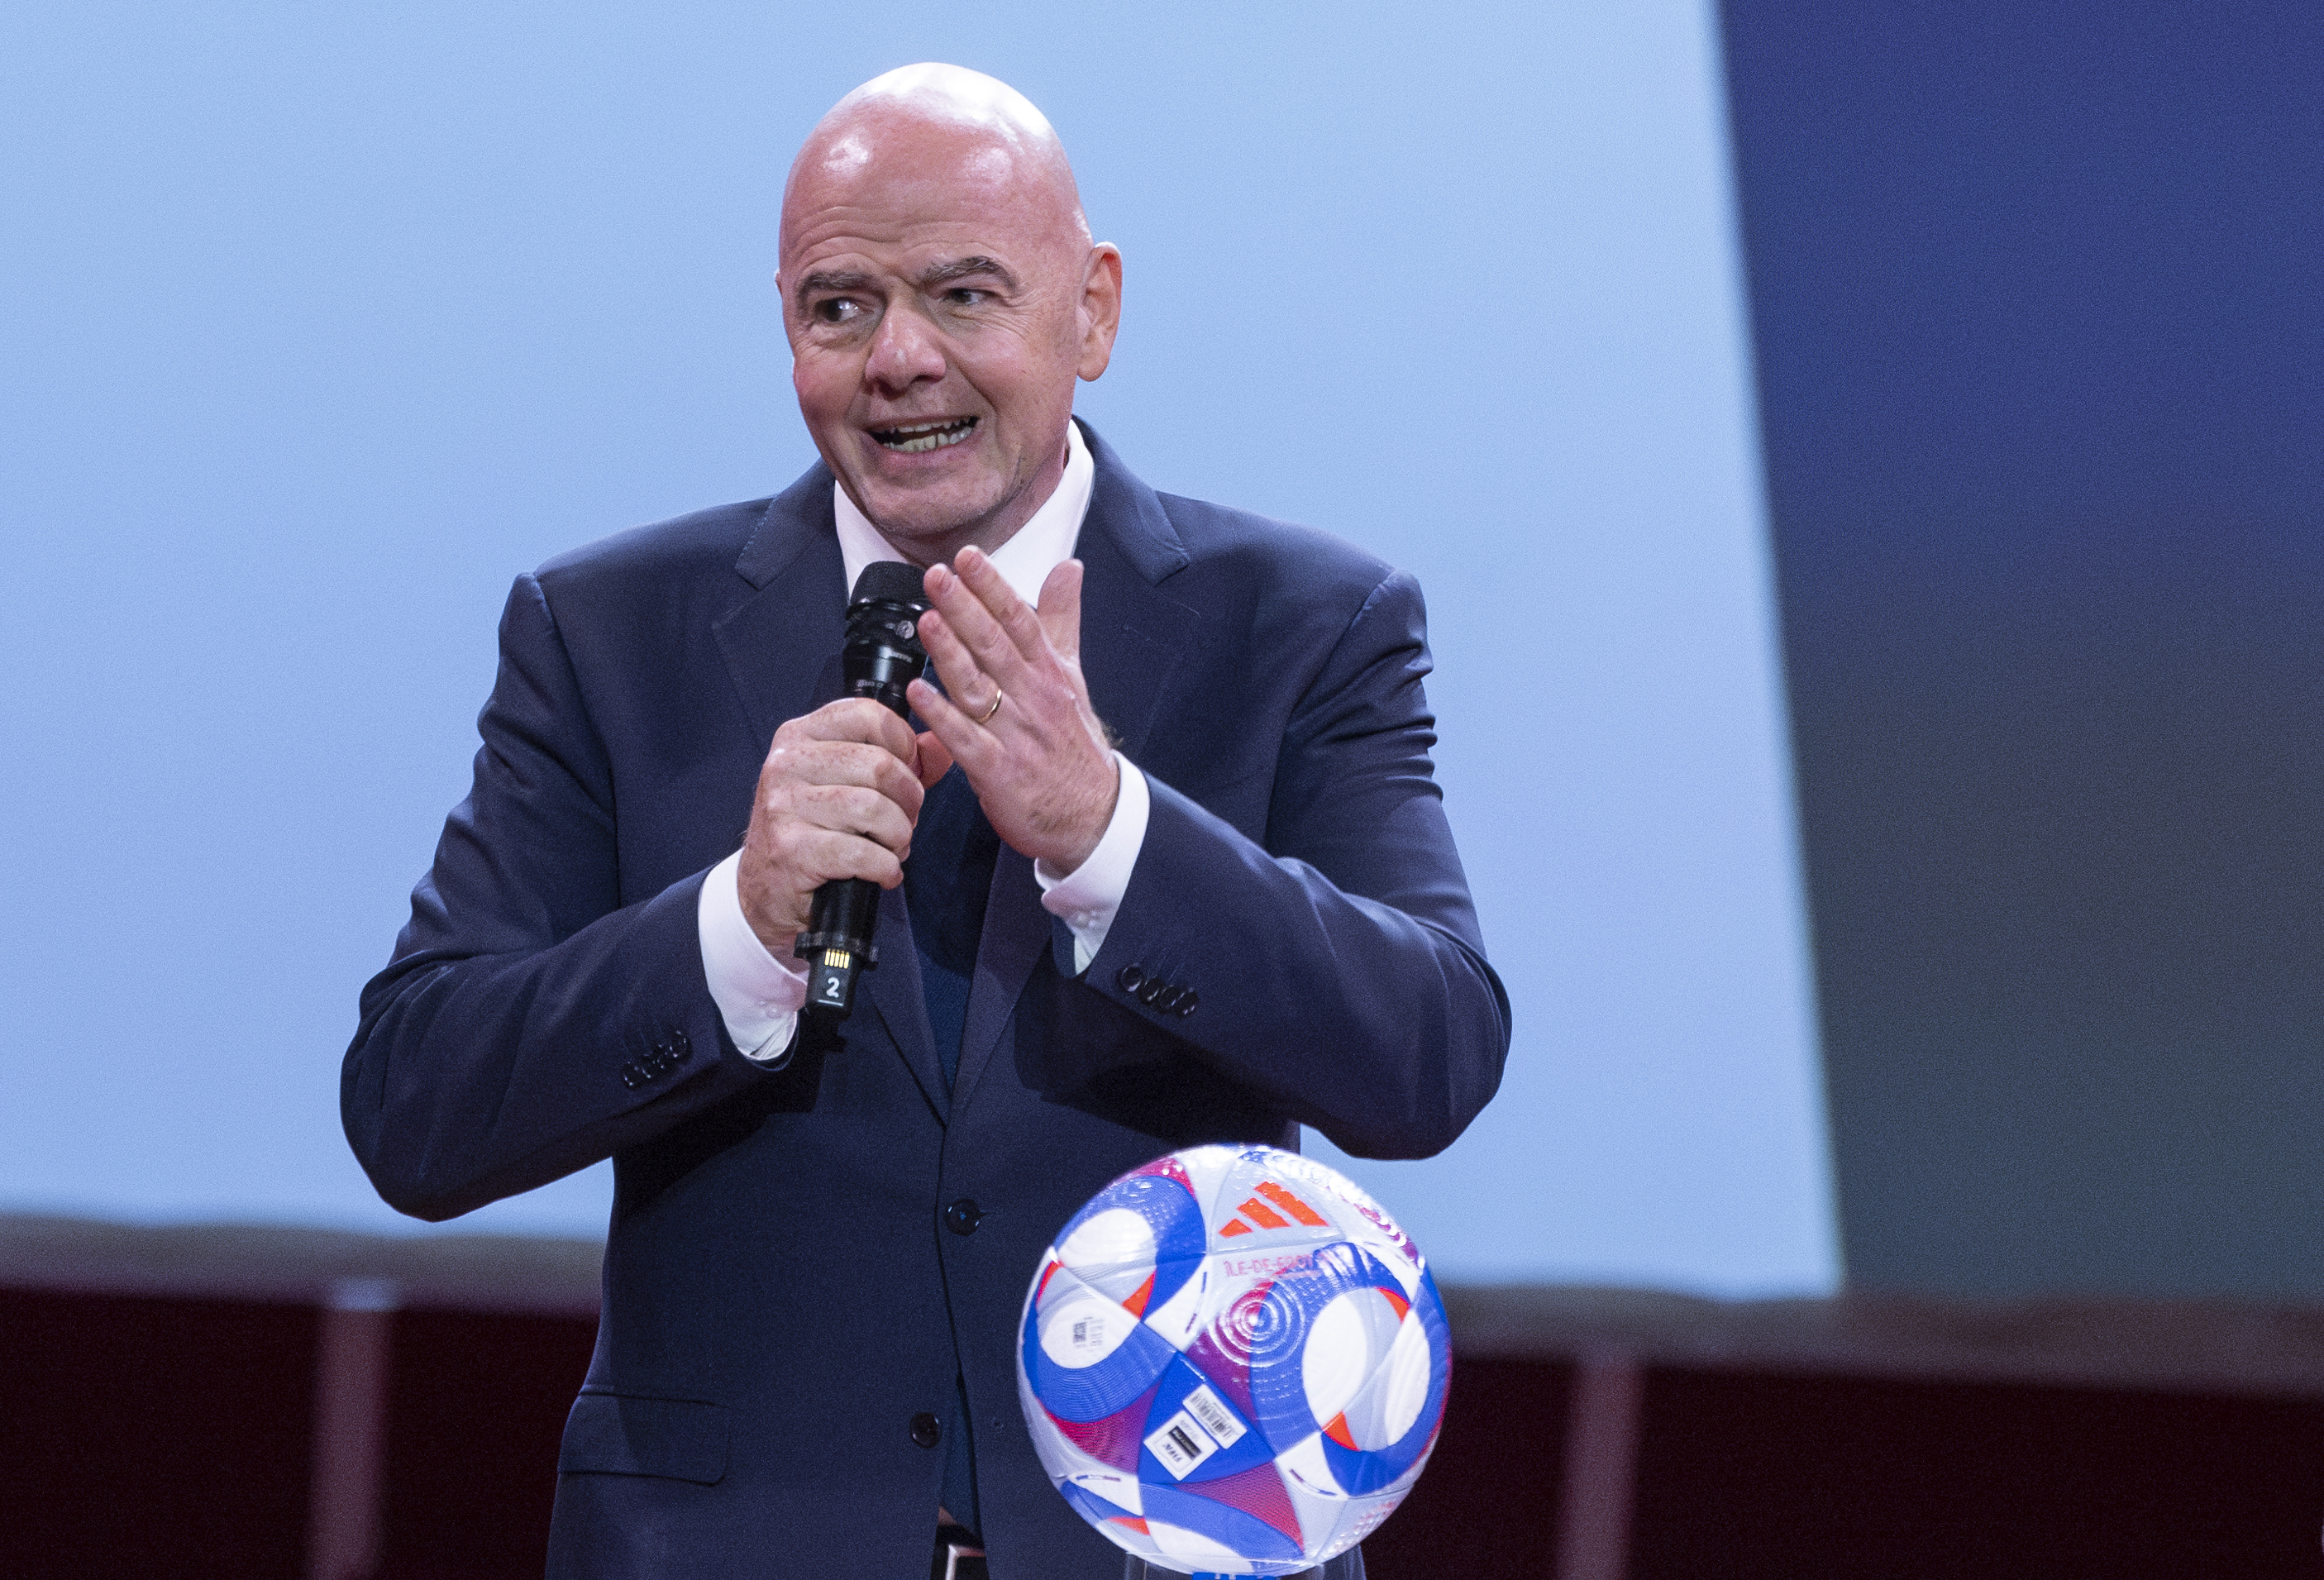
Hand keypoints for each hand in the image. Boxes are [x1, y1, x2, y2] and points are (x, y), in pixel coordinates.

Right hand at [736, 696, 949, 952]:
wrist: (766, 891)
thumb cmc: (813, 831)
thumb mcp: (846, 783)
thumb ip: (898, 761)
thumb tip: (942, 747)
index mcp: (799, 735)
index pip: (869, 715)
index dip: (904, 745)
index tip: (907, 772)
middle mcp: (786, 763)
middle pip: (881, 766)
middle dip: (909, 800)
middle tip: (904, 821)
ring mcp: (785, 806)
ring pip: (876, 809)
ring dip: (899, 837)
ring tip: (892, 848)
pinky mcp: (791, 849)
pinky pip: (864, 853)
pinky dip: (886, 868)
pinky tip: (882, 872)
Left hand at [908, 547, 1118, 871]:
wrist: (1093, 815)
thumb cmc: (1073, 741)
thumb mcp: (1072, 673)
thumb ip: (1062, 617)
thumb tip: (1069, 566)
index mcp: (1048, 671)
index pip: (1020, 620)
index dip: (994, 587)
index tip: (969, 557)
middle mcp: (1033, 697)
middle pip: (996, 646)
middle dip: (966, 609)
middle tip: (939, 576)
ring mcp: (1017, 735)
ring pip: (980, 687)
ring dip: (952, 654)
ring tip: (927, 621)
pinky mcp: (999, 772)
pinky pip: (967, 741)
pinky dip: (943, 718)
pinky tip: (919, 694)